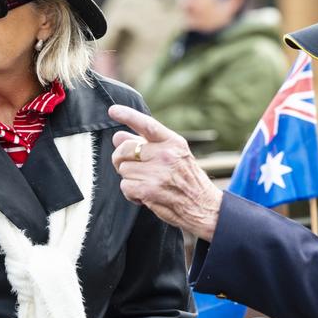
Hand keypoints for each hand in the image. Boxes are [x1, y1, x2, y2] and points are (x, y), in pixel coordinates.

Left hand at [108, 104, 223, 239]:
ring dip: (130, 178)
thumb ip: (147, 144)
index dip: (128, 115)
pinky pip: (125, 186)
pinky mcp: (148, 190)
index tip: (113, 110)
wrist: (203, 207)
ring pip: (123, 169)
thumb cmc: (188, 180)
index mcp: (173, 142)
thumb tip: (118, 137)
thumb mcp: (174, 155)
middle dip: (122, 159)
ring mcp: (156, 173)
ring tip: (148, 183)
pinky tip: (146, 194)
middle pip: (125, 149)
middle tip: (132, 167)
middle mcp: (165, 154)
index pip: (147, 124)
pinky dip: (131, 193)